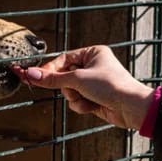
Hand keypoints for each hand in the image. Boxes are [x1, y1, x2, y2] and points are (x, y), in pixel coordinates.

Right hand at [12, 45, 153, 129]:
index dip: (49, 70)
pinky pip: (77, 101)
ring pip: (69, 91)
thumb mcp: (77, 79)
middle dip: (68, 87)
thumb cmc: (110, 86)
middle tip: (75, 89)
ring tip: (88, 98)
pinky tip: (94, 106)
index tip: (34, 77)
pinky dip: (82, 105)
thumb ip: (52, 79)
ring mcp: (93, 83)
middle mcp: (92, 66)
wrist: (131, 107)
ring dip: (75, 98)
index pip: (62, 59)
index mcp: (92, 53)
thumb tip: (30, 74)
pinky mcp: (94, 97)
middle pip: (64, 76)